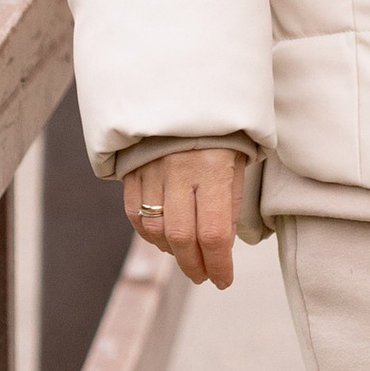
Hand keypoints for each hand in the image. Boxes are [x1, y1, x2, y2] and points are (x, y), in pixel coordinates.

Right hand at [123, 147, 246, 291]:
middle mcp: (179, 170)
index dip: (218, 264)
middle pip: (181, 237)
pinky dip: (149, 235)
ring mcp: (151, 170)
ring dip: (171, 253)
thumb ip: (229, 204)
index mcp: (213, 168)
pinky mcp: (132, 169)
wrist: (185, 91)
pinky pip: (134, 213)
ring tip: (187, 258)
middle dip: (194, 265)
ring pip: (155, 229)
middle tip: (204, 276)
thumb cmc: (221, 133)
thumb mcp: (237, 163)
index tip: (223, 280)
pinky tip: (164, 241)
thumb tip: (221, 247)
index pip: (214, 233)